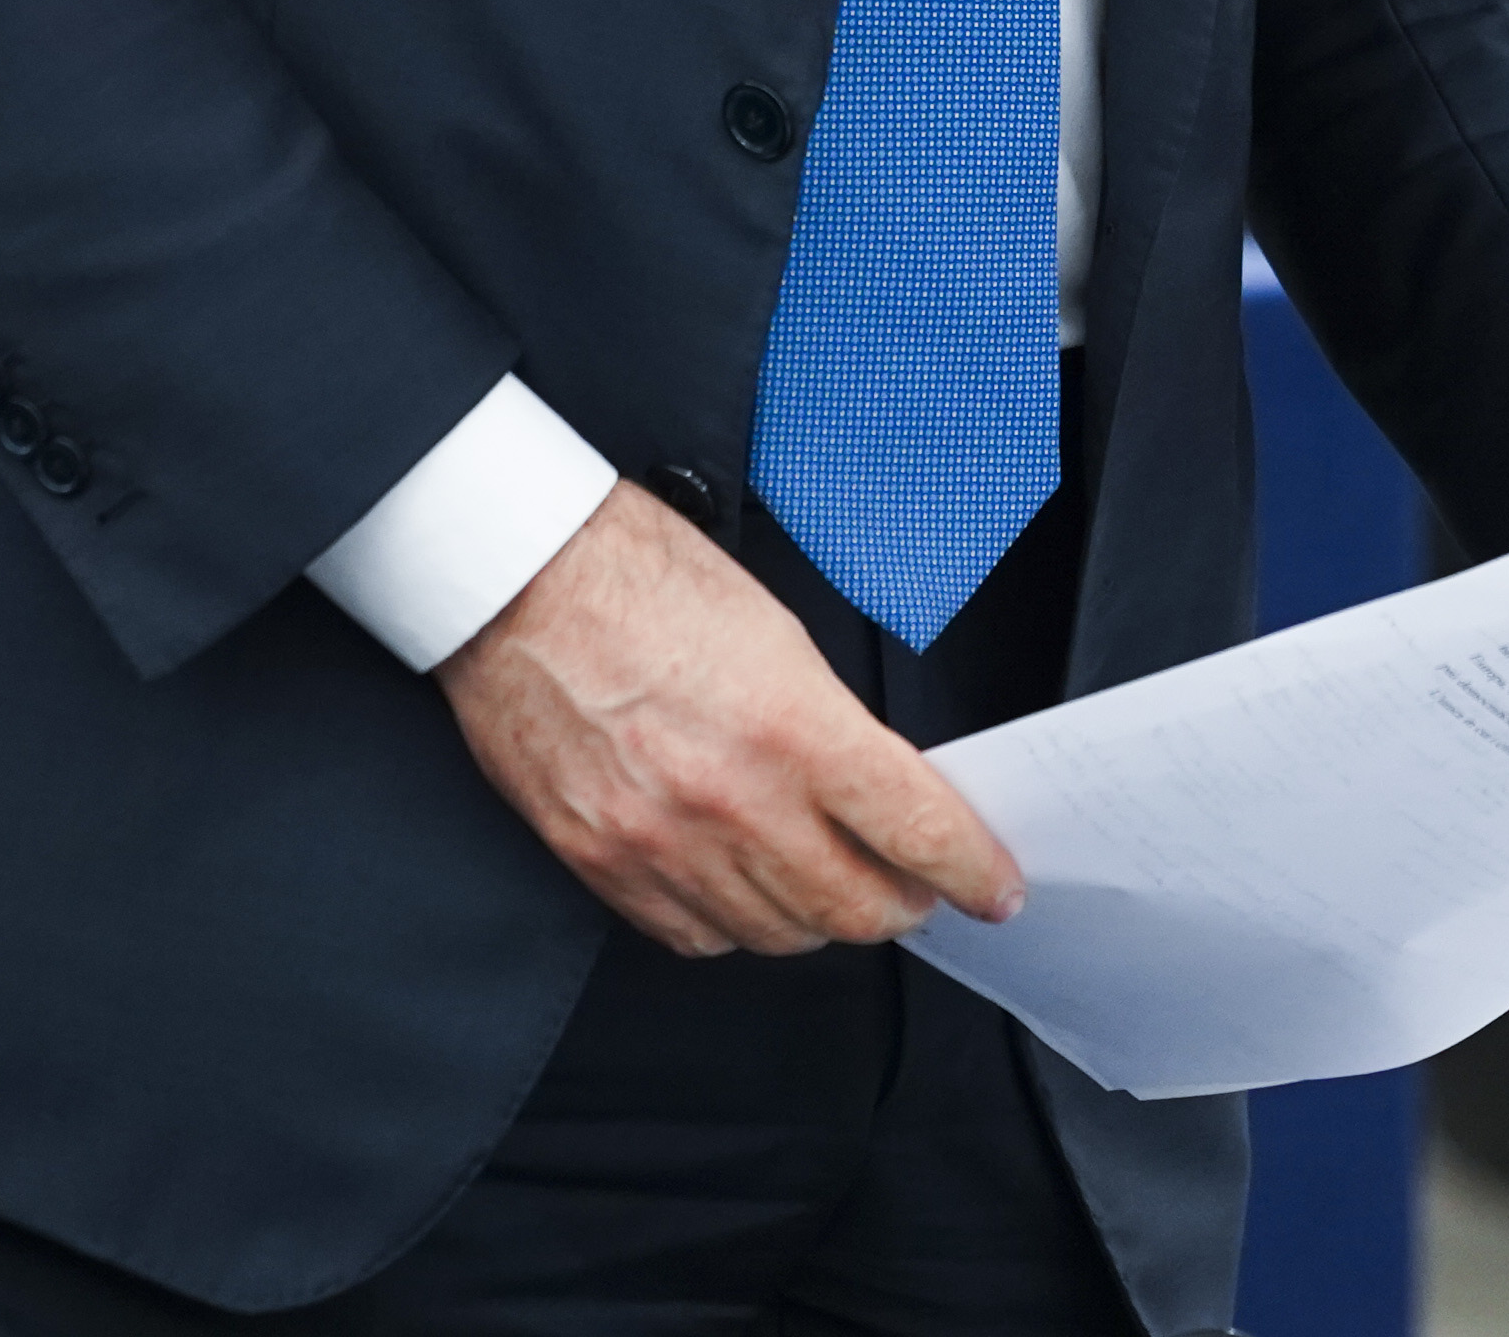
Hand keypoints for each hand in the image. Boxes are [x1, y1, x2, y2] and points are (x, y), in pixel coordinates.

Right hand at [437, 480, 1023, 958]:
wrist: (514, 576)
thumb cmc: (634, 573)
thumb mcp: (772, 629)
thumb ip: (828, 725)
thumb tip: (875, 793)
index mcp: (791, 726)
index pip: (917, 832)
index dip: (972, 871)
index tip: (994, 888)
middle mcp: (732, 798)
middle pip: (854, 907)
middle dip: (901, 905)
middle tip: (910, 888)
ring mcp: (662, 841)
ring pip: (778, 933)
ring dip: (818, 917)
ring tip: (825, 884)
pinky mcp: (602, 861)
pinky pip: (694, 936)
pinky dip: (733, 925)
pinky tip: (741, 889)